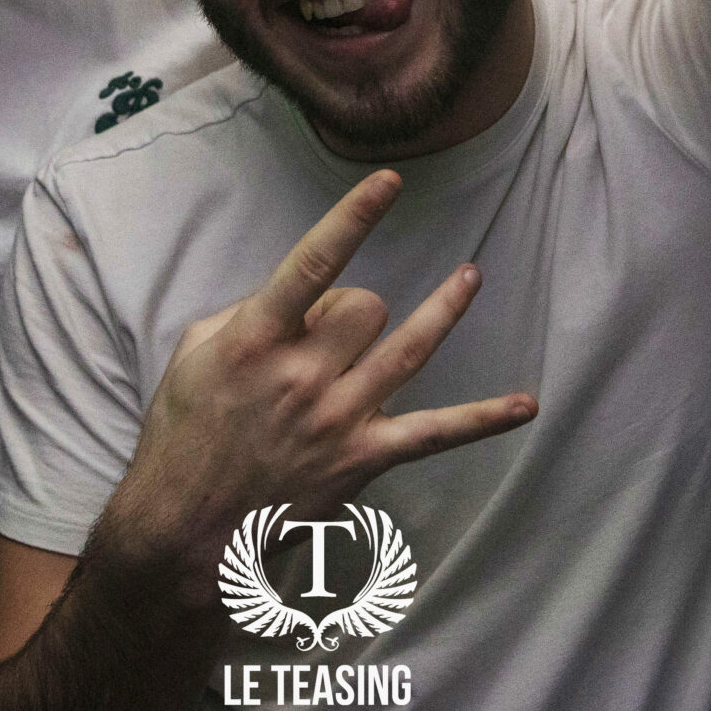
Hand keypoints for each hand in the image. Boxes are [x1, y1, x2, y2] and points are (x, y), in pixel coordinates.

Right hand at [103, 171, 536, 598]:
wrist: (185, 529)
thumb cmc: (185, 433)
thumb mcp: (194, 354)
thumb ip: (247, 313)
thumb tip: (302, 299)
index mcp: (254, 341)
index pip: (313, 266)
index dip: (353, 219)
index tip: (387, 181)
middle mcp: (301, 377)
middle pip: (365, 307)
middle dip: (352, 308)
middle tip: (325, 339)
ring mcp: (338, 419)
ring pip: (409, 348)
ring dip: (444, 309)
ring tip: (469, 276)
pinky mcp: (363, 458)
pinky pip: (436, 433)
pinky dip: (483, 419)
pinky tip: (525, 404)